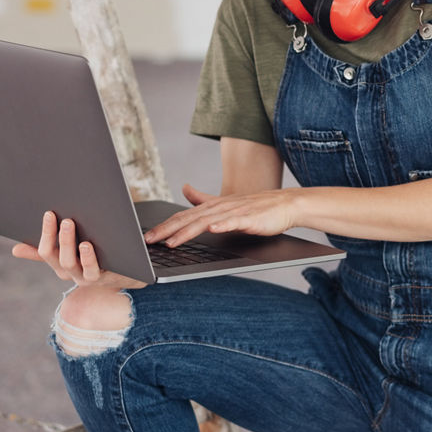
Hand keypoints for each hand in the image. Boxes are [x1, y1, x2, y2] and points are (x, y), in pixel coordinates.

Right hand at [11, 211, 147, 289]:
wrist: (128, 273)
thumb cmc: (96, 256)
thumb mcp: (70, 251)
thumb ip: (45, 250)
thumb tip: (15, 249)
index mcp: (59, 264)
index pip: (44, 251)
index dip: (45, 232)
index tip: (48, 212)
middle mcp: (68, 273)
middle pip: (55, 256)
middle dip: (55, 235)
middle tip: (60, 216)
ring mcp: (84, 277)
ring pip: (70, 263)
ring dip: (68, 243)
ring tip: (69, 225)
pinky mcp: (102, 279)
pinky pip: (92, 270)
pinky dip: (88, 258)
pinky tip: (87, 245)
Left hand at [142, 184, 297, 247]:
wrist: (285, 204)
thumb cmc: (257, 207)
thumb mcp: (225, 202)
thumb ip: (204, 198)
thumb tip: (184, 188)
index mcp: (212, 206)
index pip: (184, 216)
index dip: (164, 226)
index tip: (147, 237)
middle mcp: (220, 207)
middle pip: (189, 219)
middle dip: (168, 230)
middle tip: (149, 241)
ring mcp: (234, 211)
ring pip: (206, 222)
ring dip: (188, 232)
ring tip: (172, 242)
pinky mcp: (250, 218)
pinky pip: (234, 222)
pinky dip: (222, 225)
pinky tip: (212, 229)